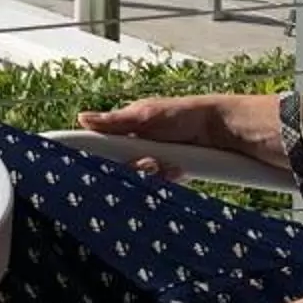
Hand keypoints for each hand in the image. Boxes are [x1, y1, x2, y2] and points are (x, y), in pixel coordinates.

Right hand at [76, 95, 230, 177]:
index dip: (100, 159)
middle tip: (150, 162)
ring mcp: (152, 164)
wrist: (220, 129)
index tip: (100, 164)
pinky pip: (159, 188)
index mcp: (125, 131)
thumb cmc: (183, 114)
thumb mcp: (146, 116)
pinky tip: (179, 171)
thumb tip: (82, 118)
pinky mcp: (168, 176)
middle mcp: (136, 149)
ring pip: (139, 182)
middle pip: (120, 170)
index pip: (102, 150)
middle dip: (135, 169)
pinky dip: (168, 181)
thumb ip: (115, 121)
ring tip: (171, 165)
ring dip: (154, 176)